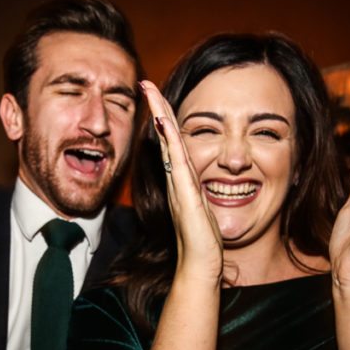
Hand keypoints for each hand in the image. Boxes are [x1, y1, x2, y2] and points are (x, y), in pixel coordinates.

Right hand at [140, 80, 222, 282]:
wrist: (201, 266)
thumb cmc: (203, 241)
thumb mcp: (202, 208)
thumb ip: (197, 192)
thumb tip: (199, 181)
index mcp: (181, 180)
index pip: (171, 142)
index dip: (164, 117)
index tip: (156, 95)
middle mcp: (176, 180)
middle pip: (164, 137)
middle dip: (156, 108)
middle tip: (146, 83)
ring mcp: (178, 187)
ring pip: (168, 145)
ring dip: (159, 117)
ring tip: (151, 92)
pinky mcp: (185, 197)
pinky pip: (177, 164)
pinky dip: (170, 142)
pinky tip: (165, 124)